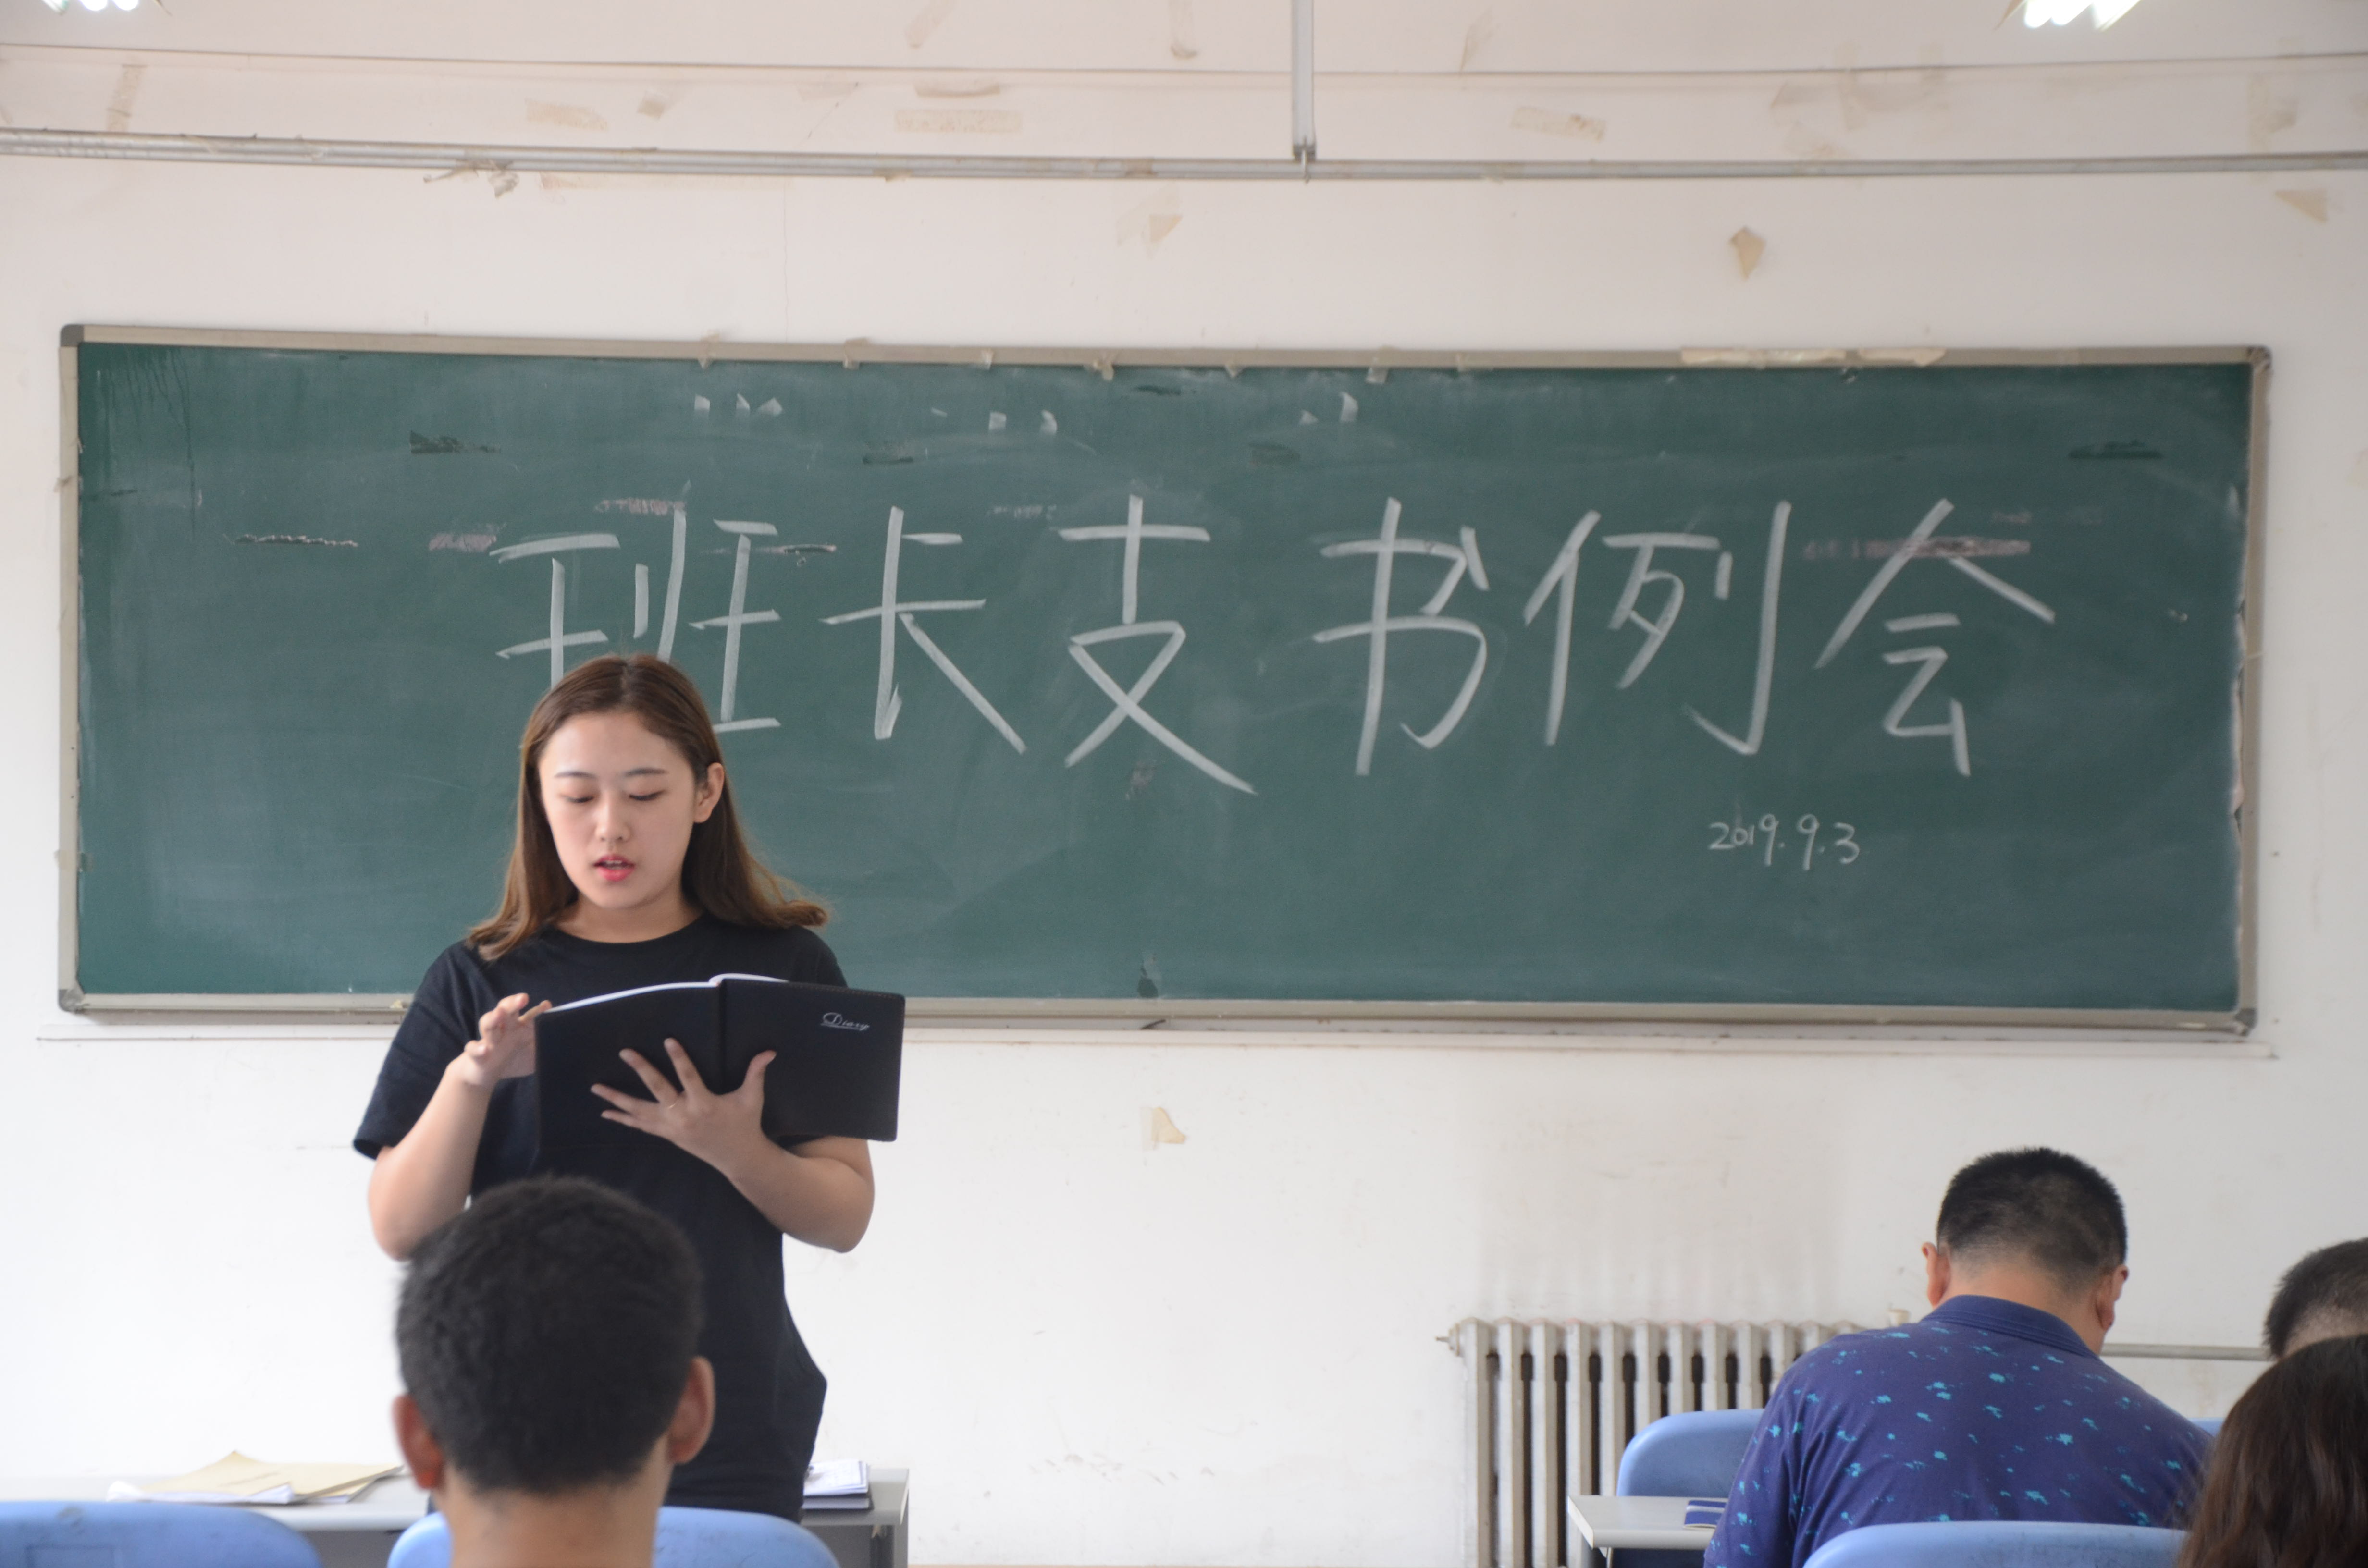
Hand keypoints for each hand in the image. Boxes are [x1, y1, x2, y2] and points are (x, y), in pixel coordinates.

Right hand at [451, 994, 547, 1089]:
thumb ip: (545, 1046)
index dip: (538, 1010)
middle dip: (513, 1003)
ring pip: (488, 1025)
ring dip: (493, 1018)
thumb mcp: (533, 1054)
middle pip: (507, 1011)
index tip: (547, 1005)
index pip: (529, 1015)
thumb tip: (564, 1042)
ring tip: (498, 1013)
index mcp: (519, 1027)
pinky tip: (484, 1050)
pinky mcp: (476, 1054)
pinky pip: (473, 1049)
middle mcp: (504, 1030)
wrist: (486, 1074)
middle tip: (523, 998)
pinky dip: (477, 1049)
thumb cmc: (512, 1058)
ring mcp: (489, 1040)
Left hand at [594, 1040, 776, 1173]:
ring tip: (596, 1087)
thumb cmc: (745, 1124)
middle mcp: (684, 1115)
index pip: (689, 1076)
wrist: (737, 1158)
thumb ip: (756, 1073)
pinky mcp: (667, 1135)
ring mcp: (672, 1127)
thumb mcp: (751, 1098)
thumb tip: (769, 1051)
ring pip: (640, 1111)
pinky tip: (606, 1113)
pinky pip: (640, 1126)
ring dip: (617, 1098)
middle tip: (625, 1052)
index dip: (679, 1058)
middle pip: (658, 1088)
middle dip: (641, 1069)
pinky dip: (623, 1119)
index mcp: (704, 1104)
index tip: (668, 1040)